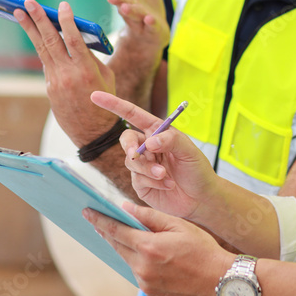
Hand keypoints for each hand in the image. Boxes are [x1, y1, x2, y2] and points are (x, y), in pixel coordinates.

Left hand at [15, 0, 116, 144]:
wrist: (93, 131)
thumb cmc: (104, 99)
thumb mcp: (106, 75)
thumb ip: (90, 56)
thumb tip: (74, 36)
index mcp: (87, 70)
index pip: (73, 40)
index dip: (66, 21)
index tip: (62, 5)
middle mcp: (68, 74)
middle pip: (50, 41)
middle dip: (39, 19)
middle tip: (28, 3)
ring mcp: (55, 81)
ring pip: (41, 49)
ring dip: (30, 28)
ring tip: (19, 12)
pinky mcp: (49, 88)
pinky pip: (45, 62)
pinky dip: (41, 46)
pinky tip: (35, 32)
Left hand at [84, 203, 232, 295]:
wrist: (220, 282)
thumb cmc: (203, 250)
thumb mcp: (179, 225)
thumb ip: (150, 216)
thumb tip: (126, 208)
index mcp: (149, 247)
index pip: (116, 231)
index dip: (100, 220)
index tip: (87, 212)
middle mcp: (143, 267)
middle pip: (118, 246)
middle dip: (107, 232)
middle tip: (97, 220)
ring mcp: (146, 282)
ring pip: (127, 260)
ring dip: (124, 247)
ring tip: (121, 234)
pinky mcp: (151, 292)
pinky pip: (137, 272)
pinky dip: (136, 261)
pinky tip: (142, 253)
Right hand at [92, 91, 216, 220]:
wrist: (200, 199)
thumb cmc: (197, 170)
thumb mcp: (189, 151)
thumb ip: (171, 141)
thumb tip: (149, 142)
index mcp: (157, 131)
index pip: (132, 114)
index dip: (113, 104)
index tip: (95, 96)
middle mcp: (147, 147)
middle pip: (126, 140)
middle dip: (130, 147)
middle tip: (137, 155)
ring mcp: (142, 166)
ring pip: (131, 162)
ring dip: (147, 168)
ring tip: (165, 175)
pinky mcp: (140, 183)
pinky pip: (137, 179)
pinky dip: (152, 181)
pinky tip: (167, 184)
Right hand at [98, 0, 168, 53]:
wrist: (153, 32)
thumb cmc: (143, 3)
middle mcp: (132, 8)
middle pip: (124, 2)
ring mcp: (142, 20)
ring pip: (135, 15)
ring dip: (130, 11)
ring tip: (124, 8)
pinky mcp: (154, 30)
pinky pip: (152, 27)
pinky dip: (150, 24)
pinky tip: (150, 19)